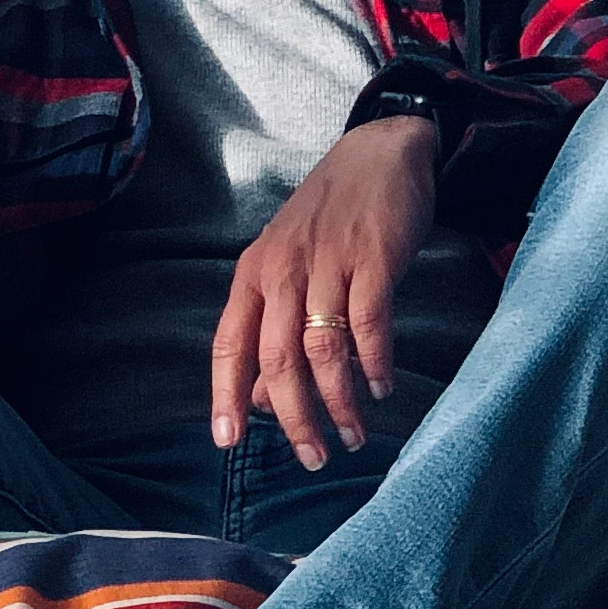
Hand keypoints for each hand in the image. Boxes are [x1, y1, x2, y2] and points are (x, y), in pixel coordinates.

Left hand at [210, 117, 438, 469]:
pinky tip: (378, 388)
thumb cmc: (332, 216)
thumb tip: (258, 397)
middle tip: (312, 457)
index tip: (227, 442)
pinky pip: (368, 324)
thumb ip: (271, 325)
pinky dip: (373, 363)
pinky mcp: (372, 257)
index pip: (230, 343)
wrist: (382, 152)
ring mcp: (327, 261)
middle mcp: (283, 268)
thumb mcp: (289, 262)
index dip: (225, 395)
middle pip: (278, 358)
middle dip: (294, 417)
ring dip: (337, 401)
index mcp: (255, 271)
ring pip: (322, 350)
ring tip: (351, 436)